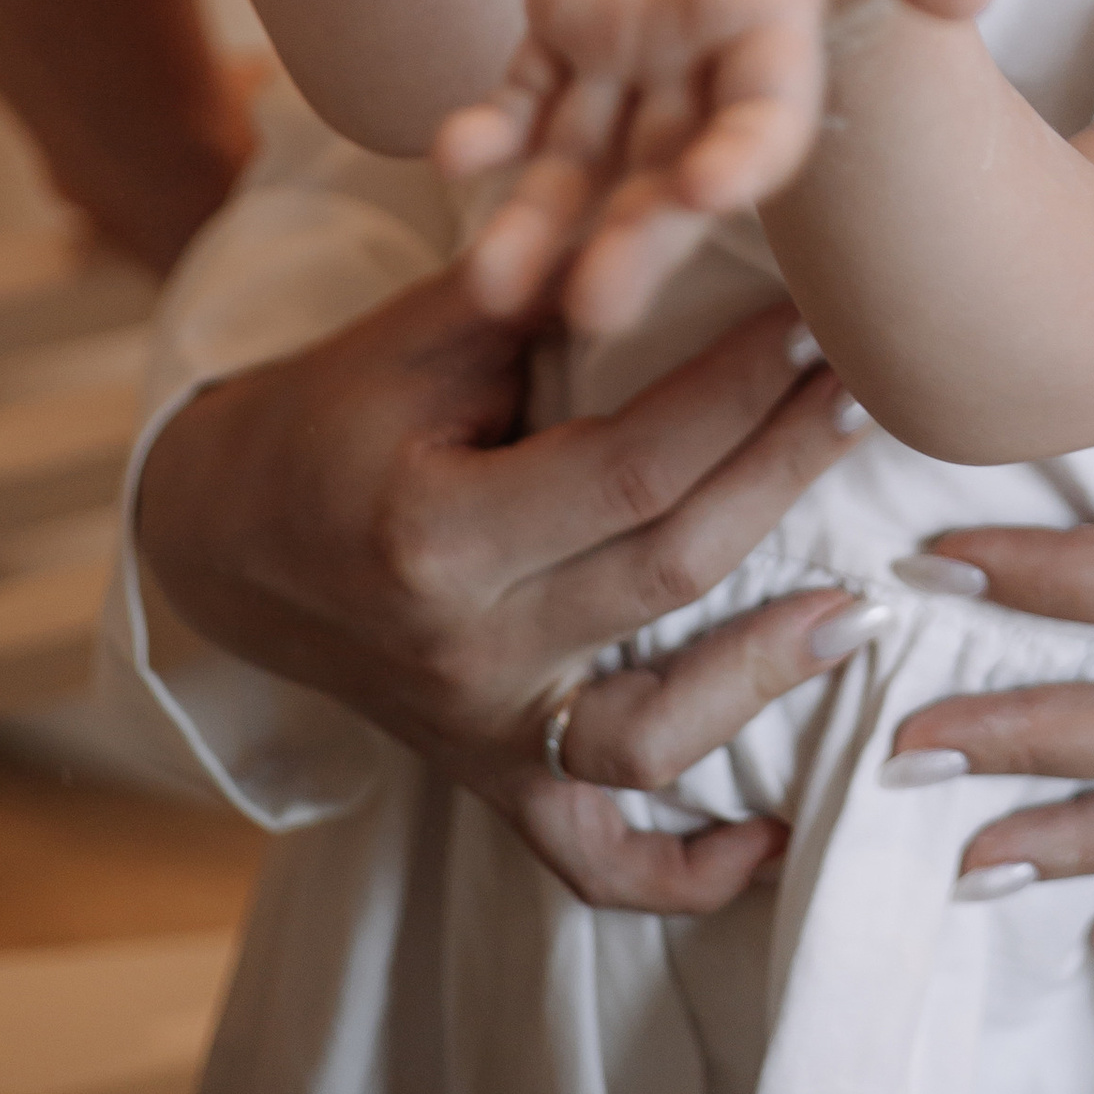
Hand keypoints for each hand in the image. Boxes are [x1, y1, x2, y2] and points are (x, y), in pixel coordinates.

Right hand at [135, 264, 880, 910]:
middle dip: (785, 476)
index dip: (742, 389)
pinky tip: (774, 842)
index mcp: (435, 533)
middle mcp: (462, 651)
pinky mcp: (486, 779)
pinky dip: (681, 873)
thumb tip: (689, 221)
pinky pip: (587, 859)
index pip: (633, 465)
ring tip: (860, 610)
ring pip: (648, 736)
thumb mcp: (420, 331)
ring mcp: (476, 733)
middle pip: (667, 575)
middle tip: (870, 398)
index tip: (819, 321)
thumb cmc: (334, 410)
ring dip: (764, 678)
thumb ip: (545, 287)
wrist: (223, 533)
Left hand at [441, 0, 994, 334]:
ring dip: (539, 223)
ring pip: (577, 161)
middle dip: (635, 239)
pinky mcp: (566, 38)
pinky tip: (454, 158)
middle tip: (594, 309)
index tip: (710, 188)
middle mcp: (699, 81)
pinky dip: (489, 132)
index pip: (764, 117)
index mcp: (780, 49)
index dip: (741, 152)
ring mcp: (627, 69)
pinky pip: (521, 96)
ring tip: (494, 288)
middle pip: (664, 172)